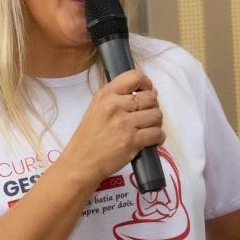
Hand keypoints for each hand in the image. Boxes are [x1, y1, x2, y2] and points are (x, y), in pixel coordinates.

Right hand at [55, 69, 163, 188]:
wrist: (81, 162)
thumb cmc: (89, 137)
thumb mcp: (96, 108)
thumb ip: (117, 97)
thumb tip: (149, 92)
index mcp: (105, 95)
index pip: (135, 76)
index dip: (146, 83)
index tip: (147, 91)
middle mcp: (115, 106)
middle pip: (151, 97)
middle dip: (153, 107)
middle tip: (146, 116)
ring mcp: (124, 124)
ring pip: (157, 115)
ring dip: (156, 123)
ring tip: (147, 129)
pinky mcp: (132, 141)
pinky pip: (157, 133)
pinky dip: (159, 137)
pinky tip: (151, 140)